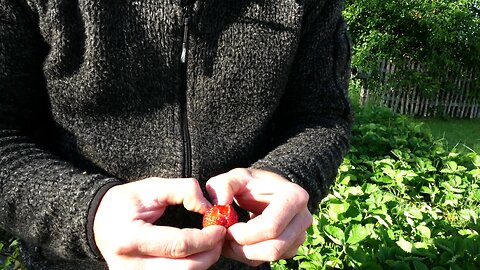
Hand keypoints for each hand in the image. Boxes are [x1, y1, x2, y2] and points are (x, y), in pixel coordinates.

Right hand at [93, 178, 225, 269]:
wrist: (99, 221)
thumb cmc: (125, 202)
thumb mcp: (151, 187)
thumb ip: (183, 190)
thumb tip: (209, 208)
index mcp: (131, 238)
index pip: (179, 245)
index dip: (206, 238)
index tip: (220, 227)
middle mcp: (130, 266)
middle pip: (185, 269)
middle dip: (209, 253)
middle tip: (219, 237)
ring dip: (203, 262)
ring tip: (209, 244)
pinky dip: (190, 267)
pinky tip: (195, 254)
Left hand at [206, 168, 312, 265]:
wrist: (267, 190)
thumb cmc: (252, 183)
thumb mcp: (235, 177)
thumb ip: (223, 185)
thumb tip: (221, 203)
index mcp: (294, 197)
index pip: (271, 226)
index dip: (244, 233)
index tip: (226, 228)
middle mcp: (303, 217)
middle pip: (273, 247)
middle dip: (243, 247)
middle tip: (225, 237)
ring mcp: (300, 234)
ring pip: (271, 256)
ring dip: (244, 253)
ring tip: (229, 239)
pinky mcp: (293, 247)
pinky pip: (270, 260)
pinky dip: (250, 255)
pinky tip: (240, 242)